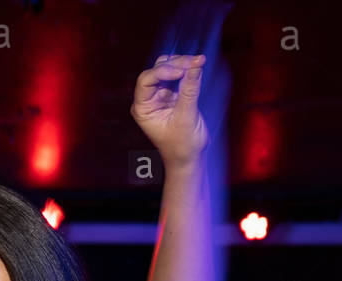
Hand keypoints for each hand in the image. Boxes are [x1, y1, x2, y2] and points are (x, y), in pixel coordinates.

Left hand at [131, 54, 207, 168]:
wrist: (189, 157)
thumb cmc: (182, 145)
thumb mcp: (186, 117)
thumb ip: (190, 90)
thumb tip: (196, 64)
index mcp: (142, 108)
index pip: (146, 80)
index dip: (162, 71)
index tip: (181, 71)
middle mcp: (148, 100)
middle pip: (157, 71)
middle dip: (176, 64)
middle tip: (196, 62)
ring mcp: (161, 95)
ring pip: (168, 69)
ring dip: (182, 63)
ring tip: (198, 62)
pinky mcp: (174, 94)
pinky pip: (179, 75)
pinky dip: (188, 70)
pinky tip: (198, 66)